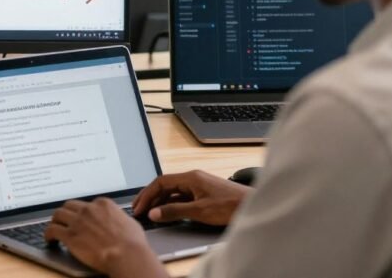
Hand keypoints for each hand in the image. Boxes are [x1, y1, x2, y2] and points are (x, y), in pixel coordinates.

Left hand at [44, 199, 166, 277]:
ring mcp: (78, 221)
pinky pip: (52, 230)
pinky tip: (49, 239)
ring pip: (58, 215)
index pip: (86, 204)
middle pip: (69, 206)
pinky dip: (48, 234)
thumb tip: (117, 221)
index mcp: (102, 204)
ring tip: (54, 228)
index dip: (82, 211)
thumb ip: (118, 217)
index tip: (81, 217)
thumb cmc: (132, 242)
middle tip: (64, 220)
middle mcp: (88, 209)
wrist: (127, 254)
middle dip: (66, 213)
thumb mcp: (129, 222)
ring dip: (55, 221)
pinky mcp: (70, 236)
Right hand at [132, 170, 251, 225]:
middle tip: (139, 210)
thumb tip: (154, 213)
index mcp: (190, 177)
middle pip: (165, 186)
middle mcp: (193, 178)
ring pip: (173, 192)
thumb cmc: (230, 206)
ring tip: (150, 213)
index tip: (139, 207)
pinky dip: (172, 204)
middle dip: (150, 197)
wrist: (253, 206)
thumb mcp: (199, 211)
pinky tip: (168, 213)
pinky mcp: (204, 193)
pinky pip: (182, 196)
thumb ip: (174, 211)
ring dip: (161, 201)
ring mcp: (199, 185)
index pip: (160, 182)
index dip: (147, 195)